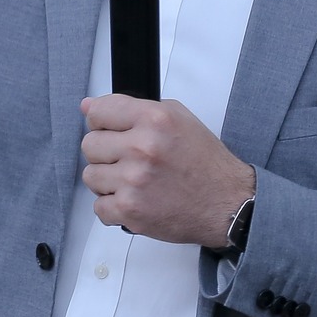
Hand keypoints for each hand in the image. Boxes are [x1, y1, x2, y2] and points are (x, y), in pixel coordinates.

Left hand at [79, 95, 255, 247]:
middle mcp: (142, 148)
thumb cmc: (205, 164)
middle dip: (106, 153)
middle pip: (89, 145)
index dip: (100, 122)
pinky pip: (99, 206)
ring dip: (109, 181)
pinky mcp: (129, 210)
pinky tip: (135, 200)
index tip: (107, 130)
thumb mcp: (178, 118)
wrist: (227, 204)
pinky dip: (114, 206)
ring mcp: (133, 181)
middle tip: (128, 160)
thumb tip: (89, 106)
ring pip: (90, 176)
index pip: (97, 112)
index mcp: (154, 119)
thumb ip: (132, 107)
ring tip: (134, 182)